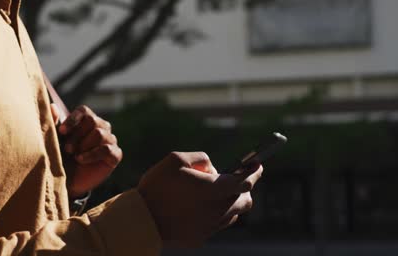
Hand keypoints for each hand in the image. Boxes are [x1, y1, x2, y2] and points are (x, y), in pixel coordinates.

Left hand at [53, 104, 122, 197]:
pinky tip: (81, 159)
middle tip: (66, 149)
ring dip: (83, 145)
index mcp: (87, 120)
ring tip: (74, 155)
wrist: (68, 181)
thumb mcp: (56, 141)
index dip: (73, 119)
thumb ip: (55, 125)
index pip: (84, 111)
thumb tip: (52, 107)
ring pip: (99, 134)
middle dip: (77, 135)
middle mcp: (102, 127)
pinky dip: (91, 154)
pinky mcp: (115, 154)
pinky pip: (106, 149)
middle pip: (93, 121)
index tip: (62, 132)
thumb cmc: (62, 157)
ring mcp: (110, 140)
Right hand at [138, 152, 262, 247]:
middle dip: (245, 189)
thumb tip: (213, 168)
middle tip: (236, 181)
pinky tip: (199, 208)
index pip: (245, 182)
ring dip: (229, 202)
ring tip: (212, 194)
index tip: (257, 166)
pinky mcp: (200, 238)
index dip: (254, 172)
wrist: (140, 220)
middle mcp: (216, 210)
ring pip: (232, 214)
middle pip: (245, 201)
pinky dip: (215, 215)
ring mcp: (209, 226)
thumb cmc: (156, 186)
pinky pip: (216, 225)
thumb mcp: (175, 159)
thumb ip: (200, 158)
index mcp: (213, 189)